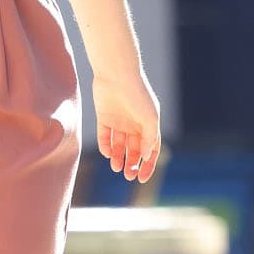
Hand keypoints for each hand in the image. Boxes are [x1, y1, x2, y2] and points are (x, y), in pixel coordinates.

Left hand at [93, 66, 160, 182]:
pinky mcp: (103, 117)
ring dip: (118, 157)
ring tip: (116, 168)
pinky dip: (106, 146)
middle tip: (128, 175)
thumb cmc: (138, 95)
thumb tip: (145, 157)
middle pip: (134, 150)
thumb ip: (150, 139)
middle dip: (132, 164)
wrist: (117, 75)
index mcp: (148, 126)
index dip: (148, 165)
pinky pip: (104, 136)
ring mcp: (118, 121)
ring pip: (118, 145)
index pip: (150, 150)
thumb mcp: (150, 119)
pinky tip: (108, 154)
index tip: (142, 178)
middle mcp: (134, 125)